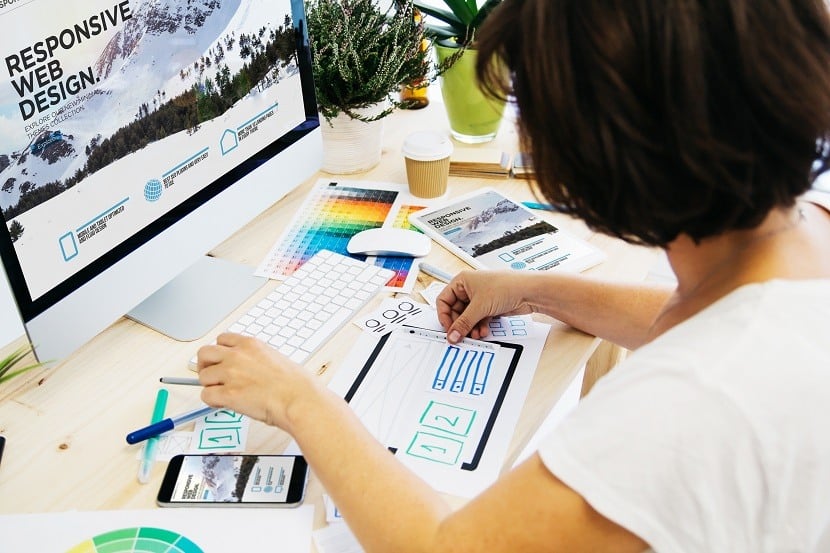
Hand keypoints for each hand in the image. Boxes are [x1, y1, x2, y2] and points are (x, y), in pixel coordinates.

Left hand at [196, 333, 318, 430]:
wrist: (298, 400)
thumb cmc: (295, 384)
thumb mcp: (276, 358)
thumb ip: (256, 359)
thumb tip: (250, 368)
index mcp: (250, 345)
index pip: (222, 339)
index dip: (219, 351)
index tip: (221, 360)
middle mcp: (237, 356)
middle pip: (205, 353)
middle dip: (206, 365)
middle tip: (213, 376)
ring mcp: (231, 374)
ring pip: (203, 376)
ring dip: (210, 386)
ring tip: (222, 394)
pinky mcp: (228, 394)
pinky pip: (206, 396)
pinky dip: (212, 402)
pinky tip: (223, 404)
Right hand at [436, 271, 531, 342]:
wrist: (529, 291)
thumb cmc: (506, 286)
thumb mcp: (479, 307)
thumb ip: (463, 323)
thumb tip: (452, 335)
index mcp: (462, 281)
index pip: (444, 300)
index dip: (444, 316)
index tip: (448, 329)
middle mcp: (469, 289)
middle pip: (456, 311)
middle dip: (460, 324)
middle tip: (461, 335)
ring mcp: (480, 298)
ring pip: (468, 317)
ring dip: (470, 327)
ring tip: (475, 334)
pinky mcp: (489, 306)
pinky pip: (478, 319)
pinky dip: (479, 326)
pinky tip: (484, 331)